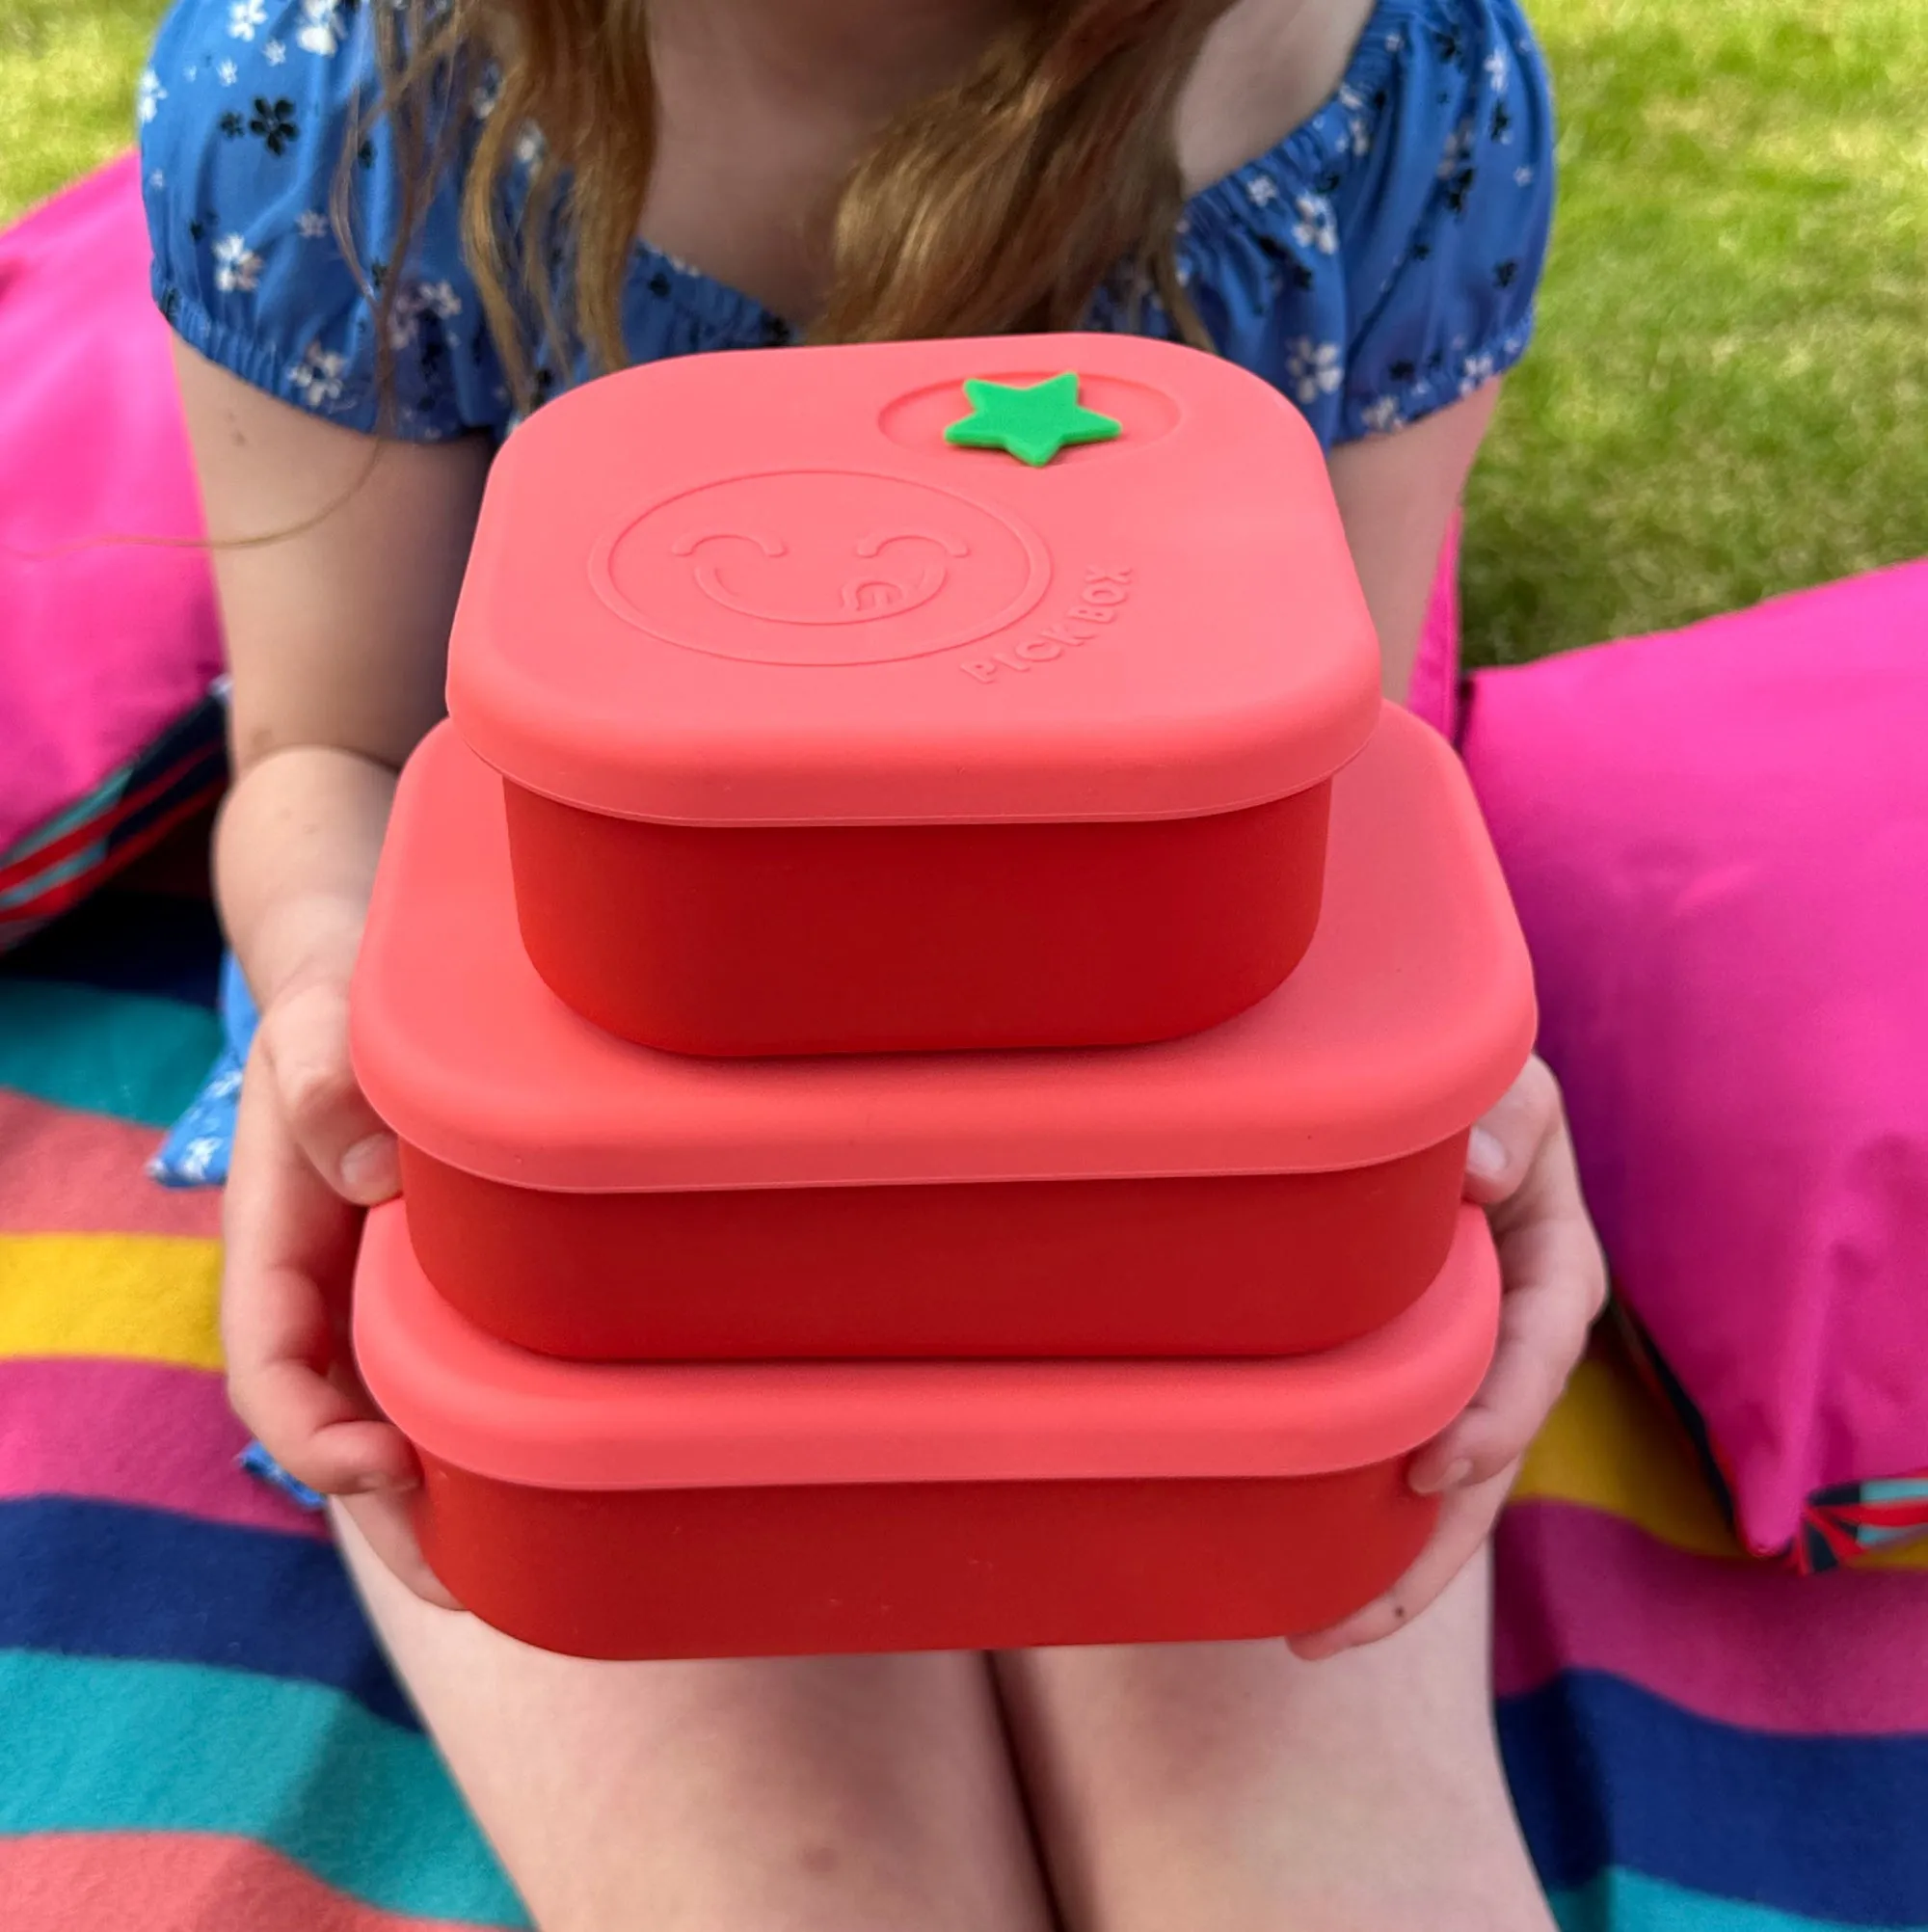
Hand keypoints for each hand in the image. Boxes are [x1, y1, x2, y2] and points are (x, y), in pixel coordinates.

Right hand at [221, 966, 459, 1607]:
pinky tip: (561, 1488)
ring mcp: (385, 1300)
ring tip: (520, 1576)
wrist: (371, 998)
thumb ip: (327, 1085)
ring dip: (443, 1505)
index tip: (372, 1464)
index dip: (309, 1432)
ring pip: (403, 1421)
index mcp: (278, 1247)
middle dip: (385, 1518)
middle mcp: (329, 1293)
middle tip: (460, 1588)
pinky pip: (459, 1377)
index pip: (273, 1364)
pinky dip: (491, 1440)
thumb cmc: (340, 1017)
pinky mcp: (445, 1291)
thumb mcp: (318, 1030)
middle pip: (340, 1430)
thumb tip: (372, 1174)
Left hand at [1291, 1055, 1605, 1658]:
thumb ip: (1513, 1122)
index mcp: (1556, 1274)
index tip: (1429, 1469)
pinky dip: (1354, 1518)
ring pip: (1441, 1491)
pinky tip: (1291, 1573)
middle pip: (1488, 1466)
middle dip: (1429, 1554)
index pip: (1536, 1359)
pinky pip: (1393, 1457)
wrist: (1439, 1089)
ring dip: (1387, 1569)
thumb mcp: (1517, 1085)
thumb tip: (1480, 1175)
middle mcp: (1516, 1342)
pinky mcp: (1413, 1379)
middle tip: (1346, 1621)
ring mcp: (1468, 1371)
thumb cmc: (1482, 1082)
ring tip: (1310, 1635)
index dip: (1490, 1420)